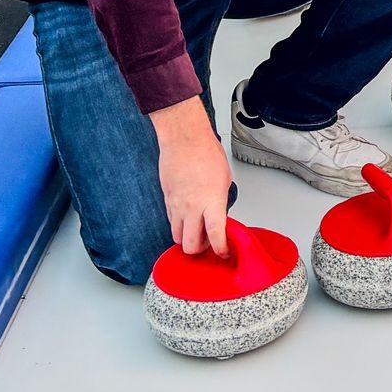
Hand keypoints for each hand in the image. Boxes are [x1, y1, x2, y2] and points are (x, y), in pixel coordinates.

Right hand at [151, 97, 231, 255]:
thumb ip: (220, 200)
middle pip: (189, 245)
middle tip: (208, 244)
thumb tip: (218, 213)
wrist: (184, 140)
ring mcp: (177, 206)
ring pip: (176, 237)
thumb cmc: (206, 153)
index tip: (224, 251)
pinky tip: (187, 218)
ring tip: (197, 231)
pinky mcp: (166, 201)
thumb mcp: (224, 178)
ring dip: (187, 239)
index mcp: (212, 201)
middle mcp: (192, 208)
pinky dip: (179, 225)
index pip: (215, 234)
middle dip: (199, 250)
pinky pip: (171, 222)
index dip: (220, 248)